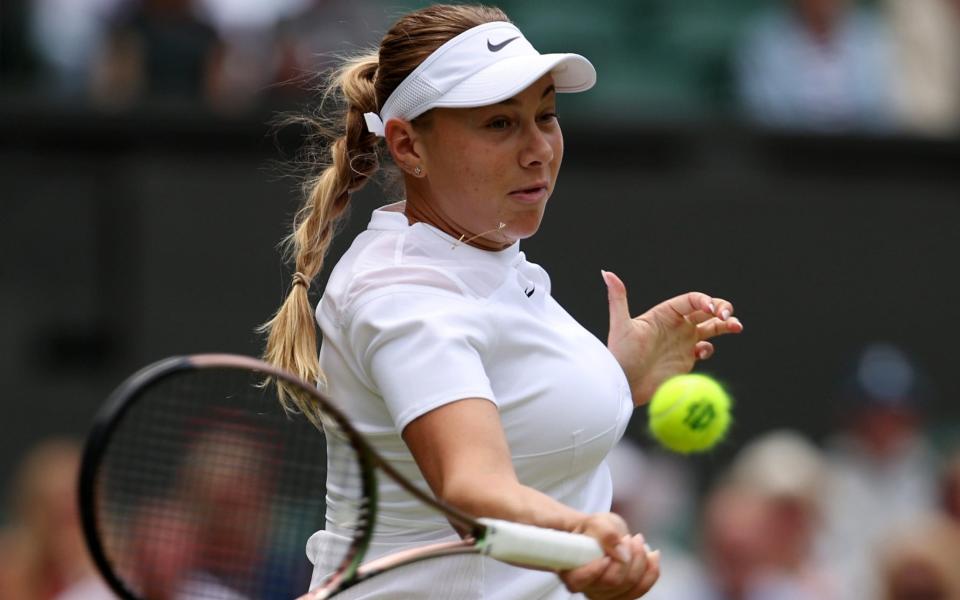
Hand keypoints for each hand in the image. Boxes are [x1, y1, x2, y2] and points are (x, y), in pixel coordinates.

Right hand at [560, 524, 660, 598]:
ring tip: (637, 541)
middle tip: (628, 537)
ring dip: (640, 560)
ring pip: (630, 585)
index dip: (594, 569)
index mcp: (571, 571)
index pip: (579, 580)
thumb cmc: (593, 529)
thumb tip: (622, 553)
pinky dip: (651, 570)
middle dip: (626, 556)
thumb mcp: (596, 522)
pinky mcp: (624, 594)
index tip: (605, 554)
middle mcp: (588, 588)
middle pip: (612, 581)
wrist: (603, 535)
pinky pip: (642, 588)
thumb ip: (605, 534)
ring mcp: (607, 594)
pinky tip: (652, 555)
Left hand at [602, 270, 742, 403]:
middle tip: (729, 315)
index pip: (691, 300)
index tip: (712, 308)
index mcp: (664, 313)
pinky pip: (705, 348)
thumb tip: (607, 272)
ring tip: (737, 326)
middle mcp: (676, 325)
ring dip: (726, 324)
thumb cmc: (620, 355)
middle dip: (721, 308)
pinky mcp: (686, 359)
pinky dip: (709, 348)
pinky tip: (701, 353)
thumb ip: (618, 298)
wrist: (624, 386)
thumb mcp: (620, 326)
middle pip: (706, 310)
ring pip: (711, 327)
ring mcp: (682, 342)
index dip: (704, 300)